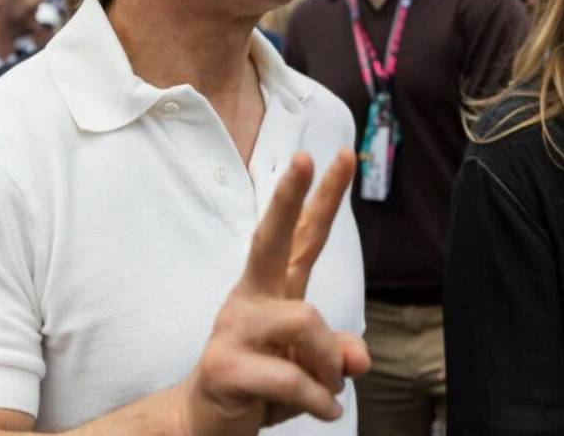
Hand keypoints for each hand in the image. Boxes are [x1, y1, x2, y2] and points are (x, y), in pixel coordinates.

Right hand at [175, 148, 369, 435]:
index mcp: (274, 287)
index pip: (302, 234)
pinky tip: (323, 411)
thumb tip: (358, 357)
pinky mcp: (225, 364)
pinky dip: (318, 400)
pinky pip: (293, 377)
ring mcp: (234, 327)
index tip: (340, 154)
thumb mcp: (311, 368)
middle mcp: (252, 297)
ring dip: (328, 364)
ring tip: (327, 389)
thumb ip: (336, 354)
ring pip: (307, 320)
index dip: (323, 196)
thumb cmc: (262, 385)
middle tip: (305, 157)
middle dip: (290, 195)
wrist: (206, 423)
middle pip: (271, 236)